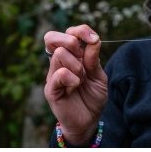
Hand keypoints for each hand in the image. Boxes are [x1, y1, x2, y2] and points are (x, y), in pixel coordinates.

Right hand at [43, 24, 107, 144]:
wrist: (89, 121)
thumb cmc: (93, 97)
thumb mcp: (99, 76)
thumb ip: (94, 59)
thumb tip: (93, 39)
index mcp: (71, 56)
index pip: (68, 33)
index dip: (80, 30)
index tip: (93, 39)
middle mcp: (59, 63)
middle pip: (52, 37)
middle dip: (71, 41)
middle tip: (82, 56)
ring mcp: (53, 75)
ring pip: (60, 54)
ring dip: (77, 65)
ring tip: (82, 79)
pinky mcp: (51, 89)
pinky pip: (59, 74)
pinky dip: (72, 78)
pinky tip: (76, 86)